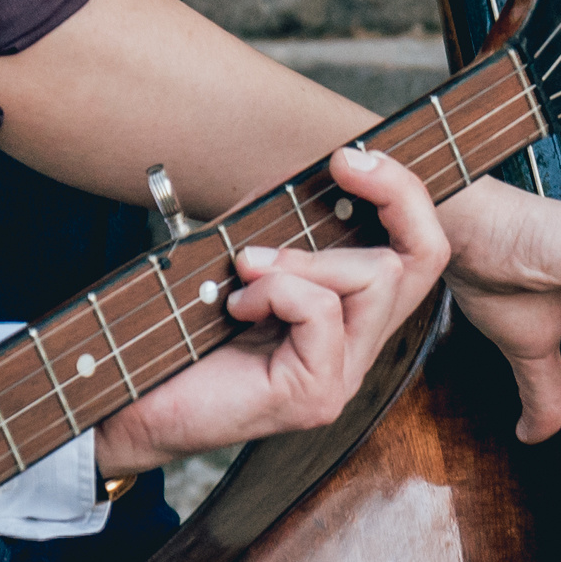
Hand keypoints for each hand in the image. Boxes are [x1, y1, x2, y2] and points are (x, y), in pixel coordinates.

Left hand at [96, 143, 455, 473]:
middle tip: (330, 175)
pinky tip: (237, 308)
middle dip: (380, 202)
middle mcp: (358, 349)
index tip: (351, 158)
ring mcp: (343, 376)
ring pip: (375, 278)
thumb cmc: (185, 334)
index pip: (422, 252)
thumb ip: (284, 223)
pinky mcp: (316, 394)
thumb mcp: (245, 256)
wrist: (138, 403)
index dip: (405, 194)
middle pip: (419, 259)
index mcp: (350, 315)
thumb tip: (320, 170)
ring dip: (304, 258)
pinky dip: (274, 291)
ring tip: (247, 273)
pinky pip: (320, 309)